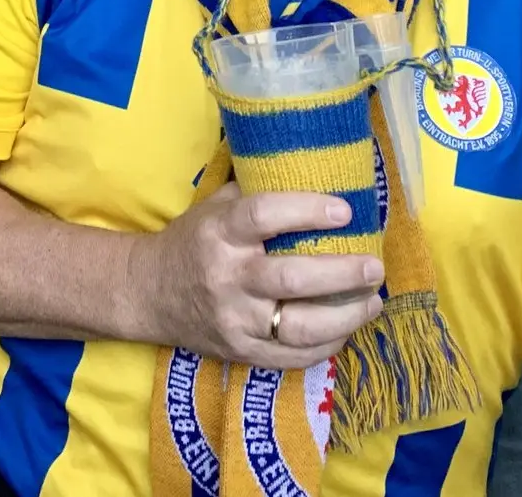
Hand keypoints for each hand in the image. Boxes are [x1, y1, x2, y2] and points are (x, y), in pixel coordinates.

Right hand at [135, 184, 383, 369]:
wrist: (147, 293)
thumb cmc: (192, 241)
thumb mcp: (214, 207)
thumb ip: (255, 191)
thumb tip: (308, 164)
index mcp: (219, 232)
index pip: (263, 216)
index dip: (306, 210)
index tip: (345, 209)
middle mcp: (227, 277)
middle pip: (291, 278)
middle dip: (341, 273)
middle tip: (374, 265)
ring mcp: (235, 319)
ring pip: (298, 326)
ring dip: (345, 316)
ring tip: (373, 301)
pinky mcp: (241, 351)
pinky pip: (292, 356)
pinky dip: (326, 345)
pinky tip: (347, 328)